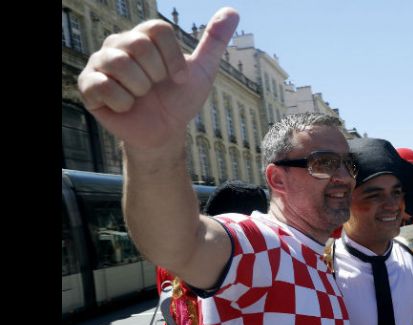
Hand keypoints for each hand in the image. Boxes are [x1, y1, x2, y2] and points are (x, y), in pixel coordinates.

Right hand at [78, 8, 239, 150]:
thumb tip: (232, 12)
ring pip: (122, 65)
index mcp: (144, 36)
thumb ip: (214, 41)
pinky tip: (126, 106)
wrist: (164, 132)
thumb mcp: (203, 71)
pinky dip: (123, 103)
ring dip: (141, 89)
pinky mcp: (88, 85)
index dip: (173, 58)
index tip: (178, 77)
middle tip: (155, 88)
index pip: (158, 30)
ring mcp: (100, 63)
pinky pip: (104, 87)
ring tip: (141, 97)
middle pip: (139, 45)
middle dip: (157, 75)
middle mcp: (118, 44)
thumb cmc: (180, 100)